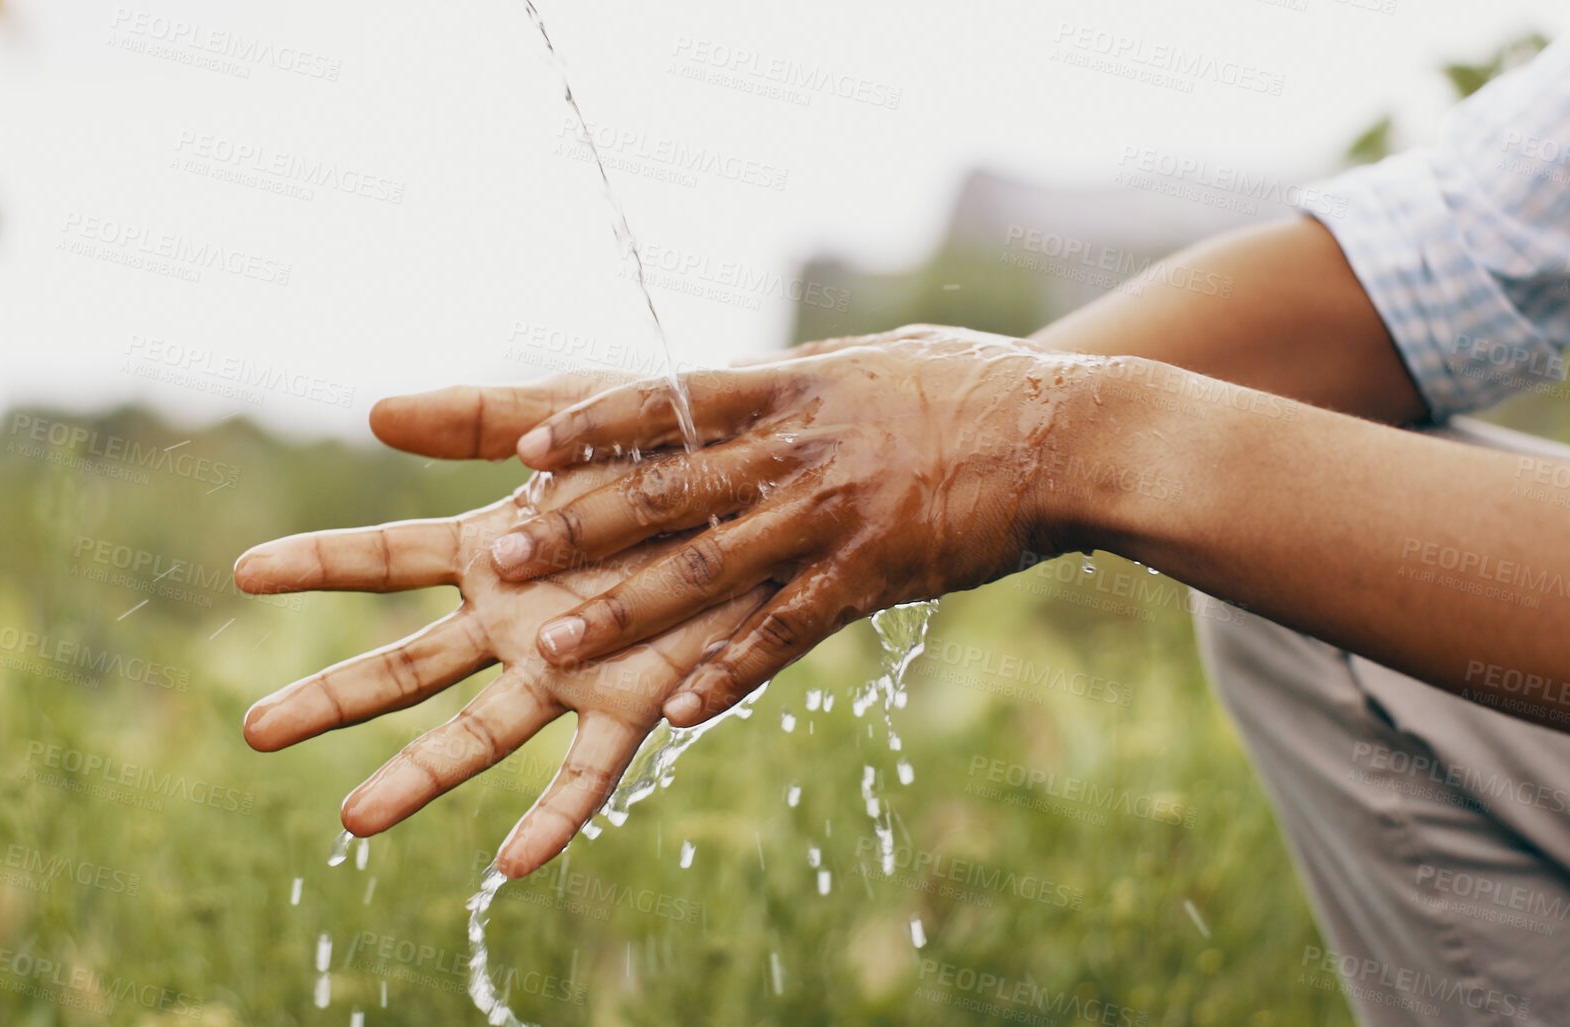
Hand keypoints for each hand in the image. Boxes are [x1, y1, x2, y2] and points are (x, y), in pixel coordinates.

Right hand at [233, 466, 768, 878]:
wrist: (769, 483)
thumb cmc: (667, 446)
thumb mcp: (571, 416)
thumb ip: (479, 419)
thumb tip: (373, 410)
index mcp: (493, 550)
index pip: (385, 560)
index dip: (316, 564)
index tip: (243, 573)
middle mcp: (516, 619)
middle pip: (405, 666)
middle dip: (330, 699)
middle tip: (255, 730)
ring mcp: (569, 668)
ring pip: (476, 733)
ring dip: (416, 777)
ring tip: (351, 822)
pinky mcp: (636, 702)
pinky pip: (589, 774)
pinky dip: (553, 820)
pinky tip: (510, 867)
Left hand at [371, 325, 1105, 727]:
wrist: (1065, 432)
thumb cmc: (964, 387)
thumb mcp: (867, 361)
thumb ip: (793, 381)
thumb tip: (740, 378)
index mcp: (785, 388)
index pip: (666, 402)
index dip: (591, 428)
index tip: (526, 453)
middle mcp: (795, 450)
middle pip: (665, 491)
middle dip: (577, 528)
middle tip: (503, 559)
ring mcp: (831, 515)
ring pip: (707, 570)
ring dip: (625, 611)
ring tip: (555, 648)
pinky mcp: (871, 576)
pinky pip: (786, 633)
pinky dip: (730, 673)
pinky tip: (679, 714)